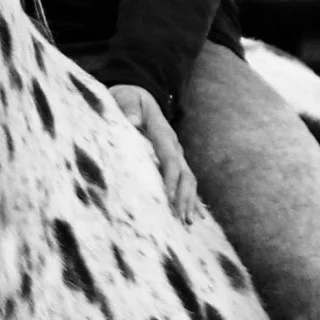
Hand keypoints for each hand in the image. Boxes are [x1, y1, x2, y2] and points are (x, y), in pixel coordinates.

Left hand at [108, 83, 197, 223]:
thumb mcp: (125, 99)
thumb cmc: (127, 100)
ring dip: (189, 202)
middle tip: (180, 218)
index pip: (170, 158)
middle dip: (184, 197)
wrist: (137, 97)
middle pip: (185, 174)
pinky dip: (190, 200)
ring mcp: (176, 155)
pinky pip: (185, 183)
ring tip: (187, 223)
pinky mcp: (173, 162)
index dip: (170, 178)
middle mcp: (174, 146)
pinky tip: (194, 217)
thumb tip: (131, 121)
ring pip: (189, 181)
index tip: (166, 196)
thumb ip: (128, 108)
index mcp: (163, 133)